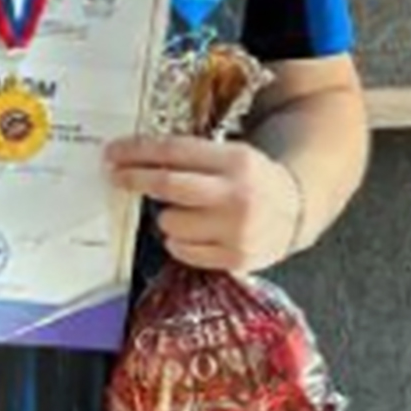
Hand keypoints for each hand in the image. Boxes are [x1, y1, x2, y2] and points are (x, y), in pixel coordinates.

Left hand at [107, 135, 303, 273]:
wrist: (297, 210)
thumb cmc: (251, 179)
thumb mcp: (231, 156)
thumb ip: (191, 157)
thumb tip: (134, 155)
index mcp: (236, 161)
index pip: (176, 152)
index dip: (138, 151)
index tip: (112, 152)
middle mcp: (237, 195)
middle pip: (169, 186)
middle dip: (135, 179)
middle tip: (115, 175)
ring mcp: (237, 231)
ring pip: (171, 223)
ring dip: (166, 217)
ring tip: (183, 212)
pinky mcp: (236, 258)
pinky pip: (183, 251)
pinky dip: (179, 241)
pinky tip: (194, 233)